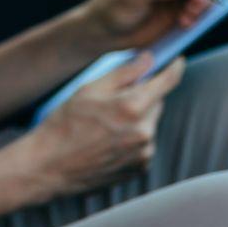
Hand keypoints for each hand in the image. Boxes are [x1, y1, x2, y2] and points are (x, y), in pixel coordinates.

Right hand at [18, 52, 183, 198]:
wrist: (49, 167)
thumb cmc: (63, 125)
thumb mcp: (87, 90)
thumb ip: (123, 73)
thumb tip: (148, 59)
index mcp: (131, 107)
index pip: (166, 82)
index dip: (174, 68)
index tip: (178, 60)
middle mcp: (144, 131)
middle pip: (156, 103)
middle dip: (141, 97)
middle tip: (111, 102)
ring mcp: (144, 152)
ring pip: (149, 124)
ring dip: (136, 120)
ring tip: (103, 128)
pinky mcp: (141, 168)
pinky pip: (144, 144)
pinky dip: (132, 139)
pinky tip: (107, 143)